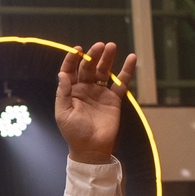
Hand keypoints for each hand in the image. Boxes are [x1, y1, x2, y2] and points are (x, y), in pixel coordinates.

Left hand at [55, 42, 136, 163]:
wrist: (91, 149)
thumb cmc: (74, 133)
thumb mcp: (63, 113)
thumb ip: (63, 93)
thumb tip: (62, 74)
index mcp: (71, 91)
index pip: (70, 70)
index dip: (72, 59)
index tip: (78, 50)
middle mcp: (85, 89)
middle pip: (89, 67)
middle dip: (93, 55)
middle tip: (100, 45)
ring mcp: (100, 93)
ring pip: (104, 71)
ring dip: (108, 58)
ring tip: (111, 46)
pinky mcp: (114, 99)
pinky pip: (121, 83)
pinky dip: (126, 71)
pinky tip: (131, 58)